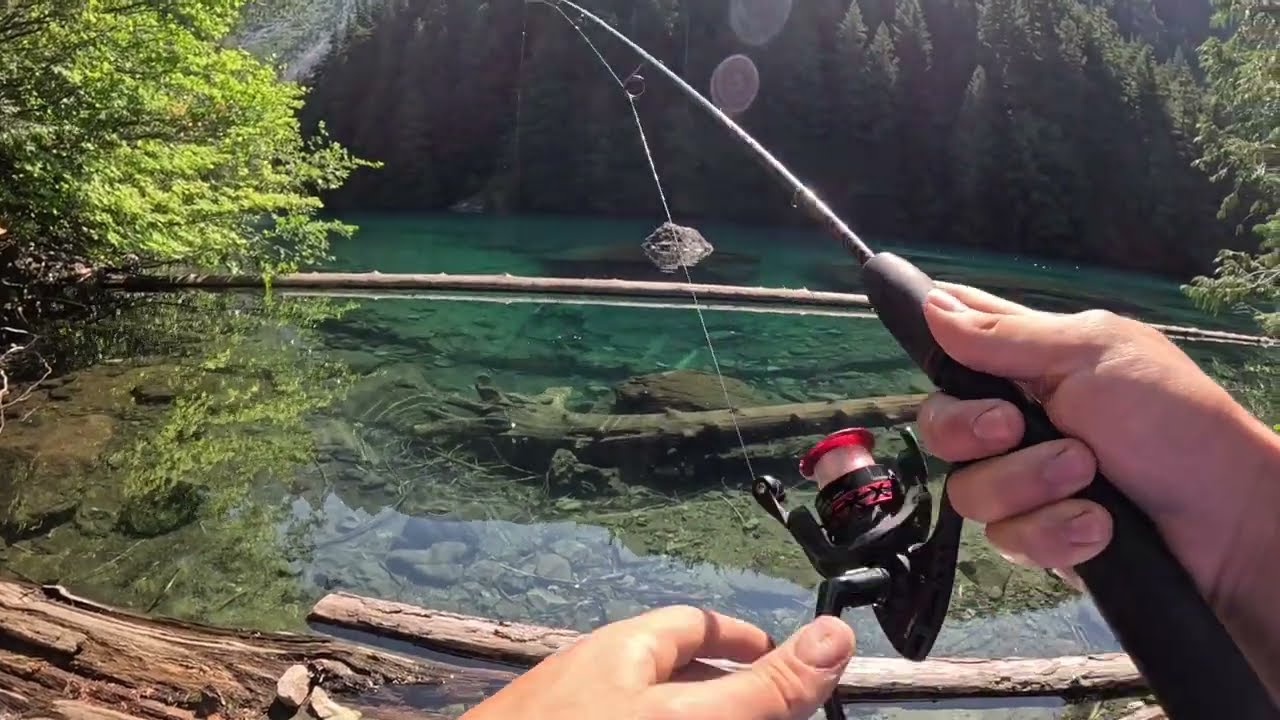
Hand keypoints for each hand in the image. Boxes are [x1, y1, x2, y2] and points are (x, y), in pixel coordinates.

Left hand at [461, 605, 855, 719]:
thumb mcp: (678, 718)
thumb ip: (756, 690)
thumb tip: (835, 636)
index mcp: (621, 649)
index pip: (696, 626)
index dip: (746, 643)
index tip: (789, 667)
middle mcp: (590, 679)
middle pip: (674, 676)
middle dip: (725, 695)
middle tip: (772, 715)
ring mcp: (566, 712)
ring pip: (644, 708)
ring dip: (688, 715)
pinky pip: (607, 715)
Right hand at [915, 283, 1279, 691]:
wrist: (1230, 522)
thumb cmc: (1173, 421)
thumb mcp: (1092, 355)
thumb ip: (1005, 336)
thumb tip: (933, 304)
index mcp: (1030, 362)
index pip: (957, 339)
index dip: (935, 340)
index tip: (936, 349)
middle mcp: (1018, 421)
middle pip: (939, 425)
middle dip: (969, 430)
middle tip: (1013, 427)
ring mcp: (1026, 483)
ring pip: (969, 491)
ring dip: (1029, 485)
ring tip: (1088, 480)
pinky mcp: (1040, 537)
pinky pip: (1008, 540)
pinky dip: (1055, 532)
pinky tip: (1098, 527)